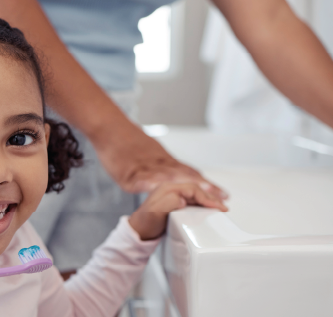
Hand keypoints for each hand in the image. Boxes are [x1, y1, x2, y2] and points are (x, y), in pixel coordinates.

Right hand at [95, 129, 227, 198]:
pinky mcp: (129, 175)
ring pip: (169, 178)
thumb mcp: (149, 152)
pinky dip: (156, 186)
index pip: (189, 173)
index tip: (223, 194)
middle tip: (221, 197)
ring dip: (188, 186)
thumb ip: (162, 166)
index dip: (206, 183)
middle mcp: (158, 164)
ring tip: (204, 194)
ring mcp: (145, 168)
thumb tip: (176, 175)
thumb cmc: (125, 140)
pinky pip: (144, 181)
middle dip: (205, 187)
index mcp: (163, 161)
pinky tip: (163, 192)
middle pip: (185, 176)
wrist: (109, 128)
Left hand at [128, 183, 227, 239]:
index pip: (192, 189)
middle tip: (224, 208)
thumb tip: (183, 199)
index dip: (206, 198)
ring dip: (209, 200)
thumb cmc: (144, 223)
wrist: (137, 232)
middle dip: (211, 198)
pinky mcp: (174, 203)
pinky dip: (203, 204)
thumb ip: (168, 203)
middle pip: (196, 190)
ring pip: (196, 195)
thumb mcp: (155, 212)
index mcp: (167, 188)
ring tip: (220, 208)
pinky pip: (192, 200)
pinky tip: (209, 209)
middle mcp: (170, 189)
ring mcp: (172, 196)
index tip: (217, 207)